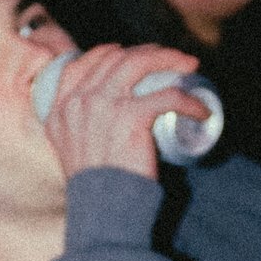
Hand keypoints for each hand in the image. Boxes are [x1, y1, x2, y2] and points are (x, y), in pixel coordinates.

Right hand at [37, 39, 205, 184]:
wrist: (101, 208)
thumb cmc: (93, 187)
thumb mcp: (70, 151)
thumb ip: (77, 131)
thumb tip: (101, 121)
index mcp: (60, 107)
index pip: (82, 63)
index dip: (109, 53)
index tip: (131, 55)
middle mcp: (78, 101)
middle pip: (116, 58)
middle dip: (147, 52)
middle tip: (170, 58)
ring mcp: (104, 106)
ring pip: (140, 64)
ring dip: (169, 59)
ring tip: (189, 66)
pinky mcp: (131, 117)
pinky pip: (168, 96)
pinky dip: (189, 100)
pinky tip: (201, 109)